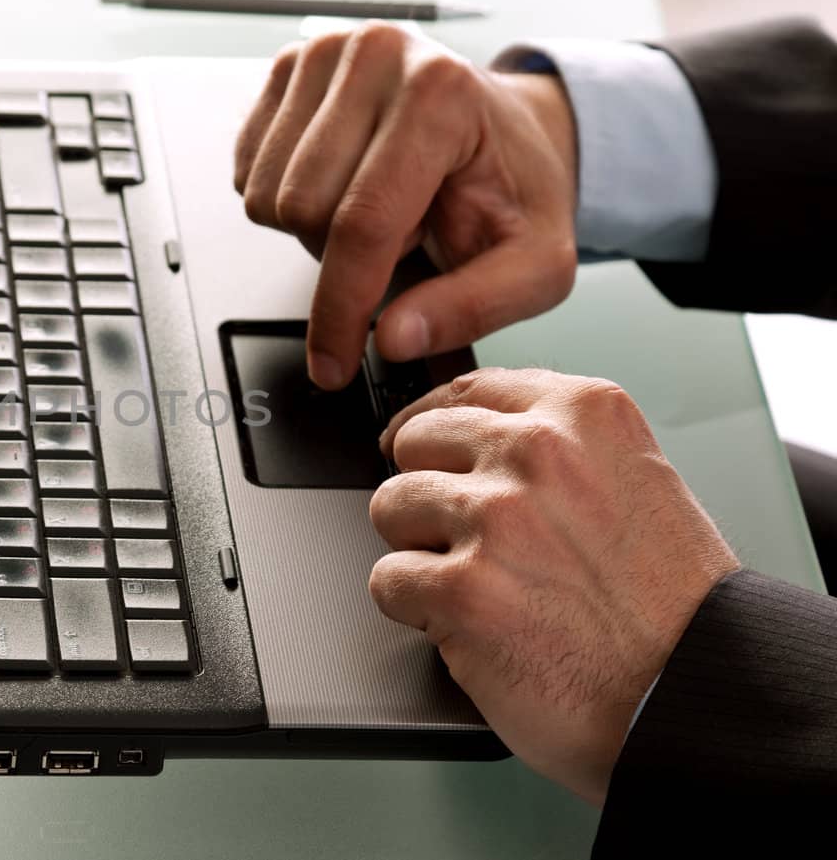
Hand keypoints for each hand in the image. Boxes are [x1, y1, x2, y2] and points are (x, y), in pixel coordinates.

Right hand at [233, 24, 579, 389]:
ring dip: (314, 229)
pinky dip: (289, 203)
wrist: (508, 129)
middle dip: (341, 255)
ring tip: (376, 207)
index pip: (363, 221)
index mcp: (441, 93)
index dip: (341, 309)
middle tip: (402, 236)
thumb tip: (395, 339)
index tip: (333, 364)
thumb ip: (472, 307)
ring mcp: (324, 53)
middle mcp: (376, 57)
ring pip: (267, 197)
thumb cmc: (516, 186)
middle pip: (303, 211)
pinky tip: (342, 185)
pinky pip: (248, 175)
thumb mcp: (536, 264)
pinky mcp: (287, 68)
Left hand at [368, 367, 739, 804]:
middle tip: (466, 540)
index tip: (422, 447)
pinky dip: (415, 610)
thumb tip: (472, 436)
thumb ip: (558, 447)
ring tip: (477, 585)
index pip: (465, 391)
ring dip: (418, 551)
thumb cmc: (671, 604)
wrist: (696, 693)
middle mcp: (536, 453)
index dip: (432, 426)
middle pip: (414, 442)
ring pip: (389, 507)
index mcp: (583, 414)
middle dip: (428, 492)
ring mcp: (495, 518)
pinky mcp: (461, 589)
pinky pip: (387, 580)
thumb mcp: (635, 479)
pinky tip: (468, 624)